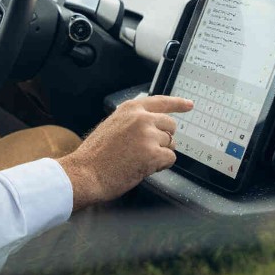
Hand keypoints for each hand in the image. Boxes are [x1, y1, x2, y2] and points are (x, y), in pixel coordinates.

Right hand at [58, 95, 193, 210]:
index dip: (178, 104)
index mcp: (131, 109)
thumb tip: (151, 125)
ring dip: (160, 153)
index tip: (189, 105)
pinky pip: (170, 158)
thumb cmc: (95, 155)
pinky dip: (161, 166)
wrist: (85, 173)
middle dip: (164, 138)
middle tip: (148, 150)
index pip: (161, 101)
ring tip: (138, 160)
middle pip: (170, 125)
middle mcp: (141, 118)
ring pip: (170, 143)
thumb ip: (132, 121)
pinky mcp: (153, 153)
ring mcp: (148, 135)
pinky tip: (144, 167)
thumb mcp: (112, 126)